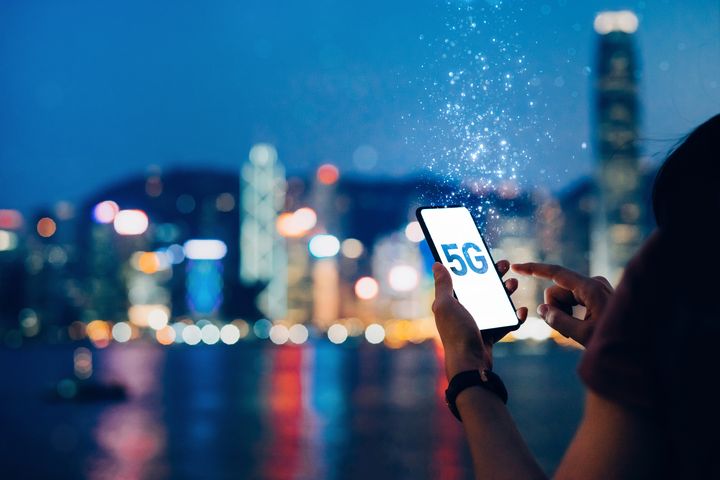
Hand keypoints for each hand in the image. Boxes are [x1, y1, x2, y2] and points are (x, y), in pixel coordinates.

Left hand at [432, 261, 527, 379]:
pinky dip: (515, 316)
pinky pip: (505, 322)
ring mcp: (478, 323)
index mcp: (451, 303)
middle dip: (494, 276)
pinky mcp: (490, 335)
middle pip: (482, 288)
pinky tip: (522, 310)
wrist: (470, 363)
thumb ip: (443, 285)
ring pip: (495, 303)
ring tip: (514, 284)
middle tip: (505, 265)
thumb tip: (436, 264)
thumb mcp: (446, 305)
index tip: (485, 255)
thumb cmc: (456, 333)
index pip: (463, 279)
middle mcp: (464, 311)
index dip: (474, 266)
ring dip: (506, 292)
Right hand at [511, 262, 612, 346]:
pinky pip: (573, 300)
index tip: (517, 266)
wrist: (639, 348)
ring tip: (578, 330)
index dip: (534, 269)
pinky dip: (571, 312)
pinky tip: (582, 326)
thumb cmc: (614, 341)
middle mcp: (593, 283)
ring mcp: (596, 288)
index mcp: (590, 288)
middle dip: (555, 308)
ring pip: (564, 297)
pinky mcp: (597, 294)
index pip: (556, 273)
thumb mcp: (583, 335)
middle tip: (568, 330)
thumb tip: (541, 310)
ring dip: (564, 313)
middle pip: (558, 290)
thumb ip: (558, 321)